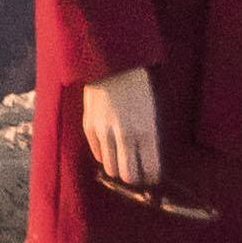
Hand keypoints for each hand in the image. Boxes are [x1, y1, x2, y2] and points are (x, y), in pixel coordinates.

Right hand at [81, 65, 160, 190]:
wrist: (111, 64)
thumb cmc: (137, 85)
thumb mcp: (151, 110)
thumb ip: (150, 136)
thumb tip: (149, 161)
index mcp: (147, 130)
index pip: (150, 169)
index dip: (152, 177)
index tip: (152, 177)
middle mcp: (125, 135)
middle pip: (128, 175)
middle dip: (134, 178)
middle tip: (137, 174)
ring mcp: (105, 132)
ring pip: (111, 168)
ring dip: (118, 168)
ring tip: (123, 162)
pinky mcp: (89, 127)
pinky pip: (97, 154)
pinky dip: (104, 155)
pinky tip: (110, 149)